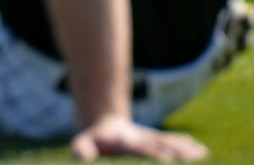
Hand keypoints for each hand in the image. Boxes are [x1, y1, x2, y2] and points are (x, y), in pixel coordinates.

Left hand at [71, 115, 207, 161]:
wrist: (102, 124)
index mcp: (124, 141)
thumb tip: (84, 157)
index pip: (140, 148)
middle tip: (190, 159)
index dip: (151, 152)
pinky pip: (173, 140)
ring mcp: (149, 138)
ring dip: (184, 149)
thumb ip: (82, 150)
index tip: (165, 158)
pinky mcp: (156, 139)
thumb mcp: (82, 144)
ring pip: (169, 141)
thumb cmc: (92, 142)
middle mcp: (140, 138)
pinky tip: (201, 151)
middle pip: (159, 144)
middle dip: (174, 151)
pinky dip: (186, 145)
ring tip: (201, 155)